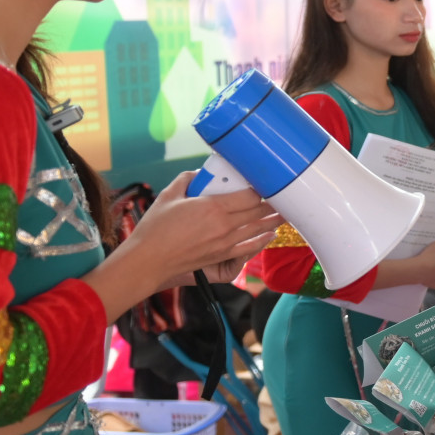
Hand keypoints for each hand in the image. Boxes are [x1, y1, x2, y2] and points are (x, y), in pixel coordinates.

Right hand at [127, 174, 281, 287]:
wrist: (148, 260)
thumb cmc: (155, 228)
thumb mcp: (169, 196)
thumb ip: (187, 180)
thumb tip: (200, 174)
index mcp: (212, 207)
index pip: (249, 196)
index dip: (261, 189)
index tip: (265, 183)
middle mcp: (224, 225)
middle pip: (258, 212)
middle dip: (273, 203)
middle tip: (285, 196)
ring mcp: (225, 242)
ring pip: (258, 229)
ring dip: (273, 220)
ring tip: (287, 213)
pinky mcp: (222, 256)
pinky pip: (249, 247)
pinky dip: (262, 240)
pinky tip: (270, 235)